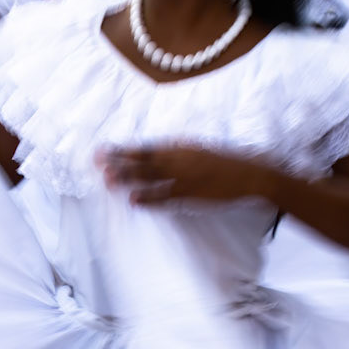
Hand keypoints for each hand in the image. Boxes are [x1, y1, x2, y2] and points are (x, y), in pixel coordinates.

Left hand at [100, 143, 263, 206]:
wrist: (250, 175)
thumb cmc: (226, 161)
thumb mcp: (201, 148)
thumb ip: (180, 149)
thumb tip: (163, 148)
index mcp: (181, 148)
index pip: (145, 149)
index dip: (123, 150)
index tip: (103, 150)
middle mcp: (180, 161)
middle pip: (143, 162)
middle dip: (119, 163)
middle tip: (97, 163)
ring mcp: (185, 179)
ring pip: (151, 178)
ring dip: (130, 179)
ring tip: (108, 180)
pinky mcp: (192, 195)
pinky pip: (167, 197)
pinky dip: (151, 199)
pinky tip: (134, 201)